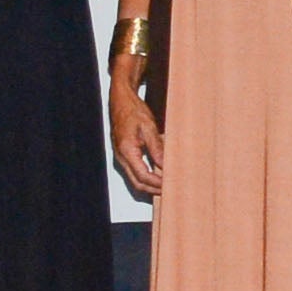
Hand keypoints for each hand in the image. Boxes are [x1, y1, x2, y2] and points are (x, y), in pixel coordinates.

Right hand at [109, 77, 161, 194]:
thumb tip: (164, 165)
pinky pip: (134, 171)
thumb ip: (156, 148)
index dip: (157, 183)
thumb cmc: (132, 110)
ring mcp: (121, 157)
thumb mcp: (148, 127)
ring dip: (150, 184)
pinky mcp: (124, 155)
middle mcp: (121, 157)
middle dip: (153, 189)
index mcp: (127, 150)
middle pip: (137, 182)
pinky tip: (158, 173)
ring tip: (166, 183)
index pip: (143, 176)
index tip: (170, 184)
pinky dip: (146, 176)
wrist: (121, 101)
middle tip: (170, 189)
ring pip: (135, 179)